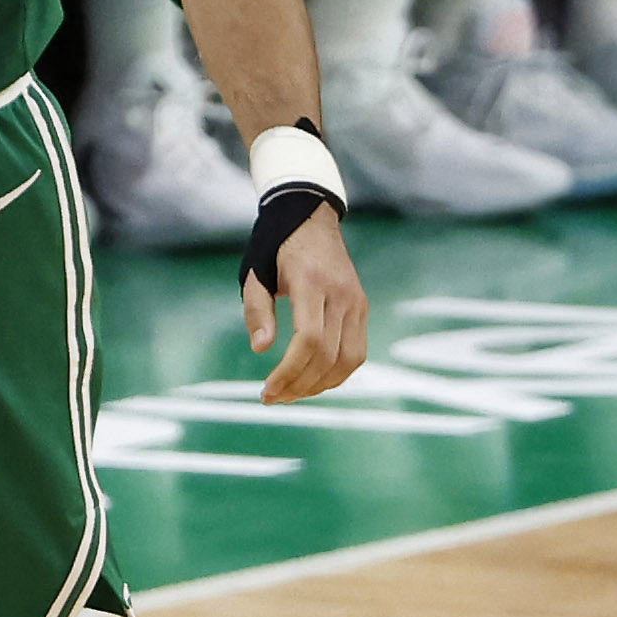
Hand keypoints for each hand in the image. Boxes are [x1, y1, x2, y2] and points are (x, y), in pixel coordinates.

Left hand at [242, 200, 365, 403]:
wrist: (310, 217)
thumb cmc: (275, 246)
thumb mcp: (254, 273)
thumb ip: (257, 311)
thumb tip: (262, 350)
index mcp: (312, 282)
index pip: (310, 339)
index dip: (290, 371)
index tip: (268, 390)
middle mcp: (341, 294)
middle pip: (329, 355)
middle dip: (300, 384)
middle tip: (273, 398)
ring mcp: (357, 301)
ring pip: (349, 359)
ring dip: (321, 385)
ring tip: (292, 394)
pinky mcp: (362, 307)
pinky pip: (357, 351)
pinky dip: (337, 372)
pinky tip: (313, 380)